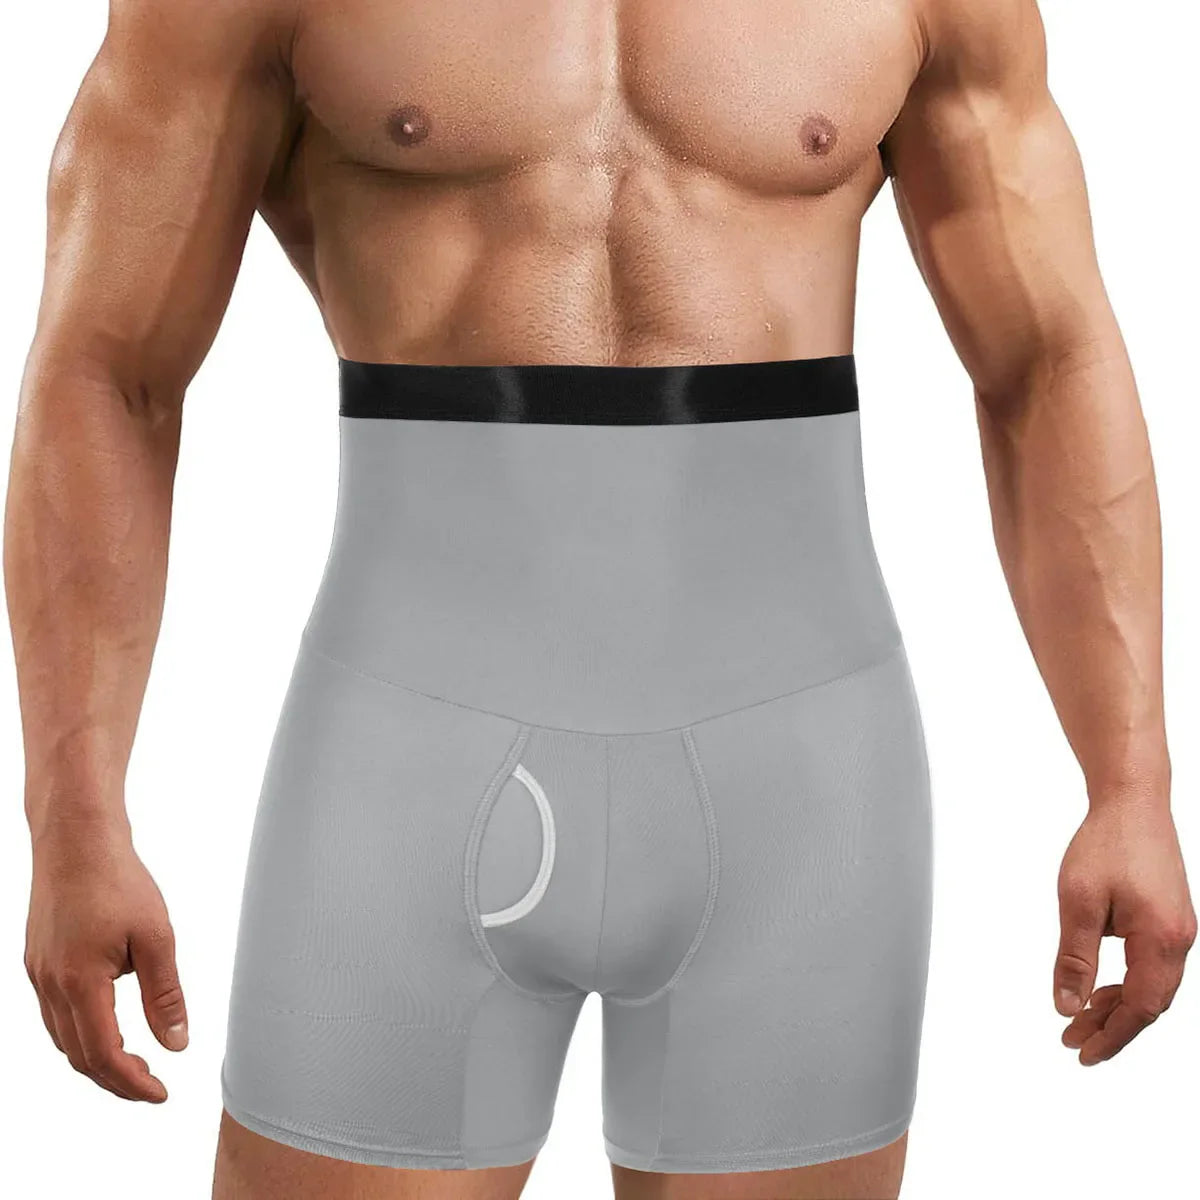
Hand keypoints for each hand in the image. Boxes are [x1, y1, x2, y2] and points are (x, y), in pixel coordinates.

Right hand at [25, 821, 187, 1100]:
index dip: (132, 1082)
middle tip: (151, 1084)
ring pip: (63, 1038)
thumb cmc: (117, 880)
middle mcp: (50, 985)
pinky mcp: (38, 960)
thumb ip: (165, 994)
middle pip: (79, 1055)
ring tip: (134, 1062)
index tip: (160, 1092)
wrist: (76, 840)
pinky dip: (81, 1032)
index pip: (104, 1055)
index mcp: (80, 983)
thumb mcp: (156, 937)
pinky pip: (55, 1014)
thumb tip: (176, 1043)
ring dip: (96, 1058)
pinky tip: (107, 1024)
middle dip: (115, 1078)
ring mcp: (39, 973)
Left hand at [1055, 800, 1195, 1063]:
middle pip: (1149, 1002)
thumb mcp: (1078, 902)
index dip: (1112, 1035)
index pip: (1140, 1007)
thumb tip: (1067, 1005)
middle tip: (1073, 1040)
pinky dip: (1127, 981)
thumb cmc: (1106, 843)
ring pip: (1152, 985)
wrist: (1133, 802)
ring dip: (1117, 1004)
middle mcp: (1179, 938)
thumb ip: (1074, 958)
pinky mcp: (1170, 918)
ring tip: (1080, 1017)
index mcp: (1161, 939)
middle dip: (1111, 1026)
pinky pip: (1152, 964)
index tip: (1082, 1052)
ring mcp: (1178, 928)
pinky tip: (1100, 986)